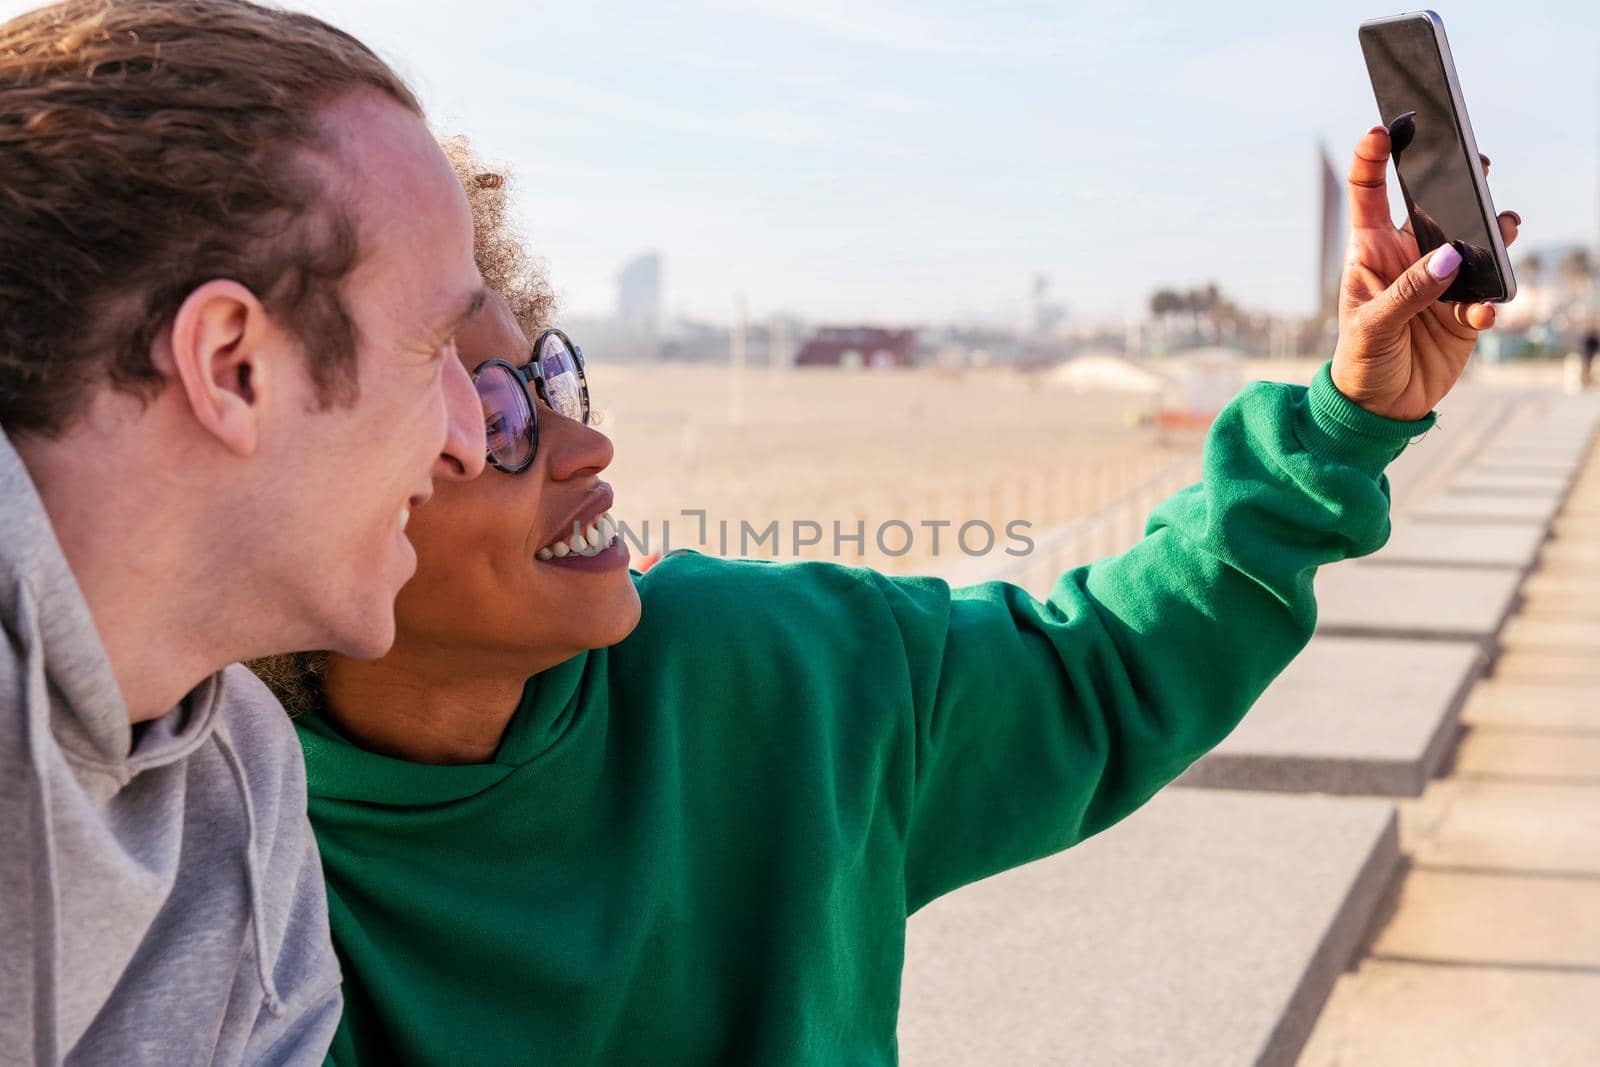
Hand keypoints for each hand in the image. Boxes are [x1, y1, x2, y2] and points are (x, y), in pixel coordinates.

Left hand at [1331, 126, 1520, 420]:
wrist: (1382, 409)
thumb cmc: (1360, 362)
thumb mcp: (1371, 327)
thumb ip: (1408, 292)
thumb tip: (1450, 257)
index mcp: (1372, 252)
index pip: (1370, 194)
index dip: (1373, 159)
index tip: (1382, 131)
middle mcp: (1409, 257)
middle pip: (1437, 206)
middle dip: (1459, 181)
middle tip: (1478, 162)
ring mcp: (1440, 281)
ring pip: (1475, 241)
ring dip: (1492, 233)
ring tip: (1502, 228)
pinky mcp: (1466, 309)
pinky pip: (1488, 293)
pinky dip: (1490, 301)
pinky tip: (1482, 315)